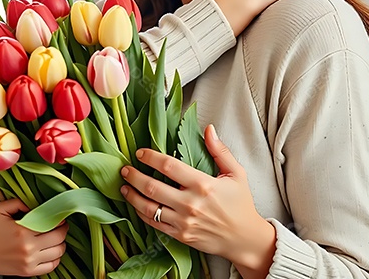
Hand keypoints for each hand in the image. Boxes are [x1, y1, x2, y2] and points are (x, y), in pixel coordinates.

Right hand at [0, 199, 67, 275]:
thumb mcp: (1, 209)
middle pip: (58, 240)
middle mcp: (28, 249)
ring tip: (56, 239)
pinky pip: (50, 267)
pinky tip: (51, 252)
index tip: (60, 218)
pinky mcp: (26, 272)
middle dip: (63, 231)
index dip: (60, 221)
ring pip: (58, 254)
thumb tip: (36, 206)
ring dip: (60, 245)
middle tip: (61, 226)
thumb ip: (20, 203)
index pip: (52, 226)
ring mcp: (28, 262)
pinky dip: (55, 259)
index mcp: (23, 232)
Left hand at [119, 125, 275, 277]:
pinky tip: (136, 205)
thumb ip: (220, 151)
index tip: (140, 153)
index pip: (169, 166)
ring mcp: (183, 221)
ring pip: (148, 207)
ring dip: (132, 196)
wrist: (244, 239)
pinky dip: (141, 213)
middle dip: (134, 176)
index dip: (150, 157)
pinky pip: (154, 224)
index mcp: (203, 185)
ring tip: (123, 186)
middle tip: (125, 169)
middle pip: (152, 186)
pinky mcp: (180, 235)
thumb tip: (208, 129)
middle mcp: (190, 204)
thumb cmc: (241, 205)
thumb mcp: (236, 174)